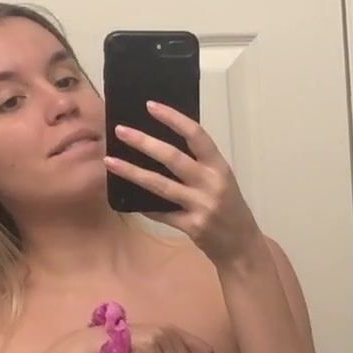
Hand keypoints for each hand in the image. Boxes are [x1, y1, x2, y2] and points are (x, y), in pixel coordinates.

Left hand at [105, 104, 261, 267]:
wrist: (242, 246)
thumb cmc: (230, 208)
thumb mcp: (221, 181)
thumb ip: (199, 165)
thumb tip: (160, 145)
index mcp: (219, 167)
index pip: (196, 135)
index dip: (173, 118)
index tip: (150, 106)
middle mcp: (212, 183)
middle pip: (173, 157)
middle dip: (144, 142)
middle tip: (120, 130)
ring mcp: (202, 206)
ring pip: (161, 185)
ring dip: (132, 172)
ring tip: (110, 161)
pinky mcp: (192, 226)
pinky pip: (161, 213)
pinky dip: (143, 205)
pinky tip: (127, 199)